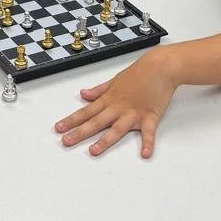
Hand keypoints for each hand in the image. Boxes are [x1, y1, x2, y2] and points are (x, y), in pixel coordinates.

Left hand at [54, 49, 177, 157]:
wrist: (161, 66)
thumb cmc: (140, 72)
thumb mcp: (115, 80)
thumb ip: (99, 90)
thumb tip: (84, 94)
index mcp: (109, 99)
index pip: (86, 111)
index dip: (71, 120)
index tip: (59, 128)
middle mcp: (118, 107)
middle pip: (96, 122)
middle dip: (79, 132)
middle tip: (66, 141)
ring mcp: (133, 113)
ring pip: (116, 129)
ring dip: (104, 141)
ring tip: (93, 151)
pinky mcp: (150, 116)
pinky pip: (148, 132)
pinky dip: (148, 143)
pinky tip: (145, 154)